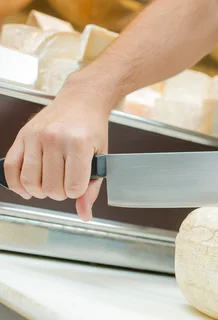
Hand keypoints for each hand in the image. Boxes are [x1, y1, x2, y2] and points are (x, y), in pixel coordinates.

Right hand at [3, 83, 110, 220]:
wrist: (81, 100)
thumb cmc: (93, 129)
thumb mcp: (101, 157)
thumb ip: (92, 188)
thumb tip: (84, 215)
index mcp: (79, 144)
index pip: (73, 187)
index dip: (76, 192)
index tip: (79, 185)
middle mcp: (54, 139)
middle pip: (51, 187)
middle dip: (59, 193)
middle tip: (65, 185)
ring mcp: (35, 137)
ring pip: (30, 181)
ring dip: (39, 191)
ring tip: (49, 186)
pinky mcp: (22, 136)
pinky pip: (11, 167)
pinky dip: (16, 184)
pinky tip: (26, 190)